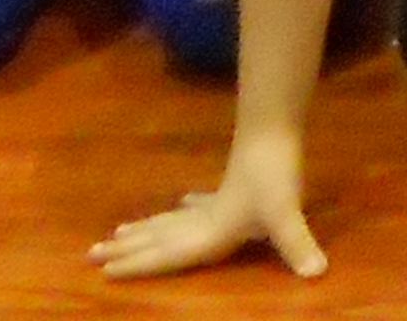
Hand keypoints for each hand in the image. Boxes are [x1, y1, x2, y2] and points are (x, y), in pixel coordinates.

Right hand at [95, 130, 325, 283]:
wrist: (274, 132)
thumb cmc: (275, 177)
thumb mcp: (286, 215)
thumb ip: (297, 245)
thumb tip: (317, 273)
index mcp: (209, 233)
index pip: (166, 255)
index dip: (137, 265)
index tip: (104, 272)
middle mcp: (202, 221)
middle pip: (156, 238)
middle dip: (124, 249)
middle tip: (89, 254)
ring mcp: (213, 203)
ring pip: (168, 221)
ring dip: (143, 230)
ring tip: (116, 234)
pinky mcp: (227, 188)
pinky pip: (195, 204)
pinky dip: (182, 208)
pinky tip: (179, 203)